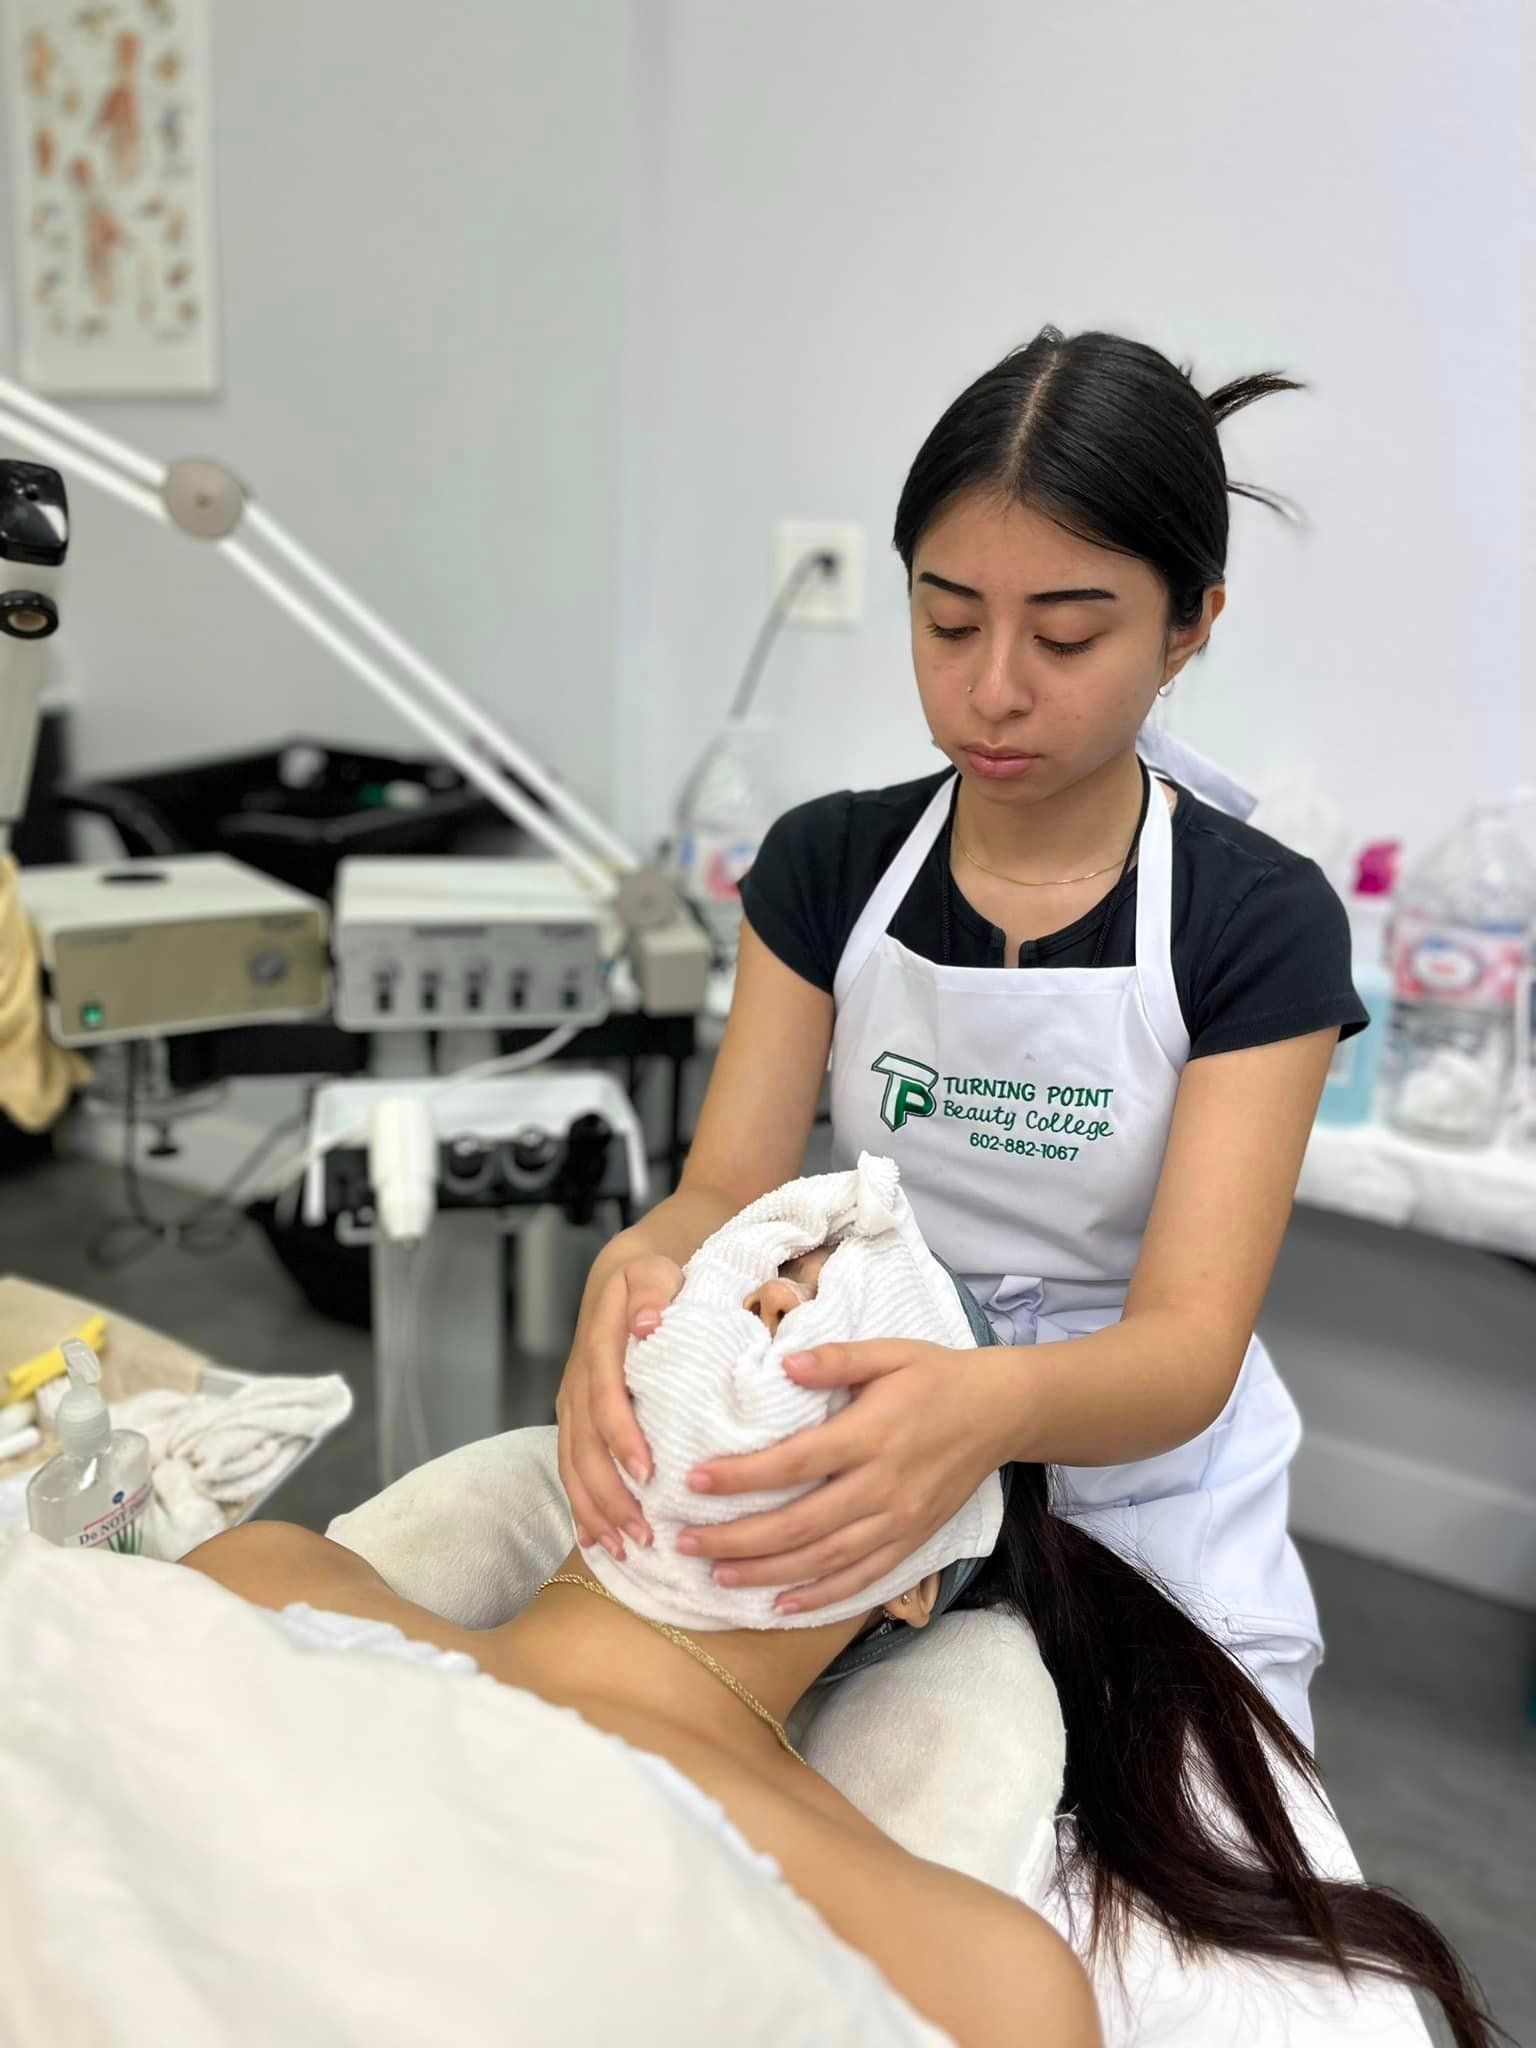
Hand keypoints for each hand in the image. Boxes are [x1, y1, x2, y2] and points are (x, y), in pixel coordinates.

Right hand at [555, 1254, 682, 1560]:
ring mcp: (572, 1403)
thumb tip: (645, 1325)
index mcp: (599, 1347)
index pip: (605, 1397)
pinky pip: (570, 1467)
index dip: (622, 1437)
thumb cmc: (649, 1278)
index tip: (647, 1472)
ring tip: (625, 1549)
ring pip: (572, 1465)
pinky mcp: (575, 1418)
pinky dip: (581, 1505)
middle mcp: (579, 1381)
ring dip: (595, 1509)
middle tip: (642, 1533)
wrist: (619, 1276)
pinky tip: (597, 1540)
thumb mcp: (654, 1270)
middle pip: (584, 1446)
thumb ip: (651, 1294)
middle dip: (609, 1494)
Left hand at [676, 1339, 1013, 1613]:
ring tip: (717, 1578)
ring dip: (767, 1574)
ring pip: (824, 1560)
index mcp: (871, 1435)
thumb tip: (784, 1365)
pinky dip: (820, 1598)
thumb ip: (836, 1359)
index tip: (695, 1482)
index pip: (795, 1463)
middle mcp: (883, 1486)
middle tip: (685, 1544)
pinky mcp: (912, 1542)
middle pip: (800, 1524)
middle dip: (738, 1539)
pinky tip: (780, 1606)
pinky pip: (861, 1579)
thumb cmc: (936, 1375)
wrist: (1001, 1413)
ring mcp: (898, 1521)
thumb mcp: (890, 1351)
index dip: (742, 1477)